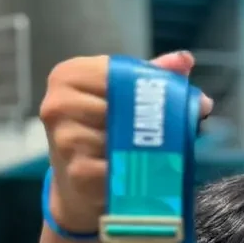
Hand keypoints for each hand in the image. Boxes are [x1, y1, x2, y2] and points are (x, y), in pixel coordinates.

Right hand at [39, 51, 212, 231]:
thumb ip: (149, 74)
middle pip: (122, 106)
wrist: (78, 182)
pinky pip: (121, 168)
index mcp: (67, 76)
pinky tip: (141, 172)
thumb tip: (185, 60)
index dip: (147, 88)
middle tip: (175, 130)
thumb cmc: (102, 129)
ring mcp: (64, 139)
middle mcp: (58, 105)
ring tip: (154, 152)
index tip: (168, 101)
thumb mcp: (121, 95)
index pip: (118, 73)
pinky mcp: (76, 172)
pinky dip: (136, 171)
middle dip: (151, 119)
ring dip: (144, 148)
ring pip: (123, 138)